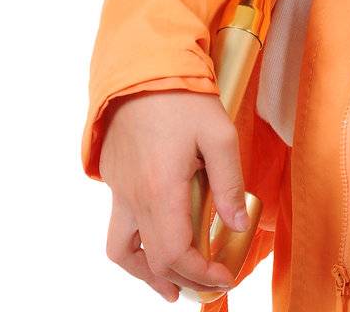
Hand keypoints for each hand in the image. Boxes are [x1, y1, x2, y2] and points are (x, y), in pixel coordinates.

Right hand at [99, 88, 249, 301]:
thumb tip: (237, 225)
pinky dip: (136, 244)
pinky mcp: (112, 177)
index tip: (224, 276)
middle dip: (182, 279)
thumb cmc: (181, 96)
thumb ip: (229, 182)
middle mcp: (133, 198)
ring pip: (121, 250)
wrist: (140, 65)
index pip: (175, 256)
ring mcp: (118, 189)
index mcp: (160, 191)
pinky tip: (156, 234)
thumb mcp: (218, 133)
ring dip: (145, 273)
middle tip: (206, 285)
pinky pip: (119, 224)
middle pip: (152, 261)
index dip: (201, 275)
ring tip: (168, 284)